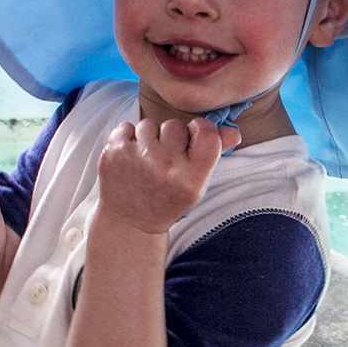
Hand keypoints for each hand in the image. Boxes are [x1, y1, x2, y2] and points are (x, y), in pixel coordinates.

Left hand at [95, 117, 239, 234]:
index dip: (199, 130)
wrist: (130, 223)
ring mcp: (137, 159)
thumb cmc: (167, 199)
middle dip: (170, 138)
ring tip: (145, 162)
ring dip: (148, 138)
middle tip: (163, 162)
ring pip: (150, 124)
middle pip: (175, 125)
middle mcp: (166, 168)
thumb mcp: (196, 184)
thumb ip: (214, 154)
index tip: (191, 140)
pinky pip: (126, 127)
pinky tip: (129, 160)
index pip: (206, 132)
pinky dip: (127, 139)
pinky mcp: (113, 154)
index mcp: (192, 178)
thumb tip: (234, 131)